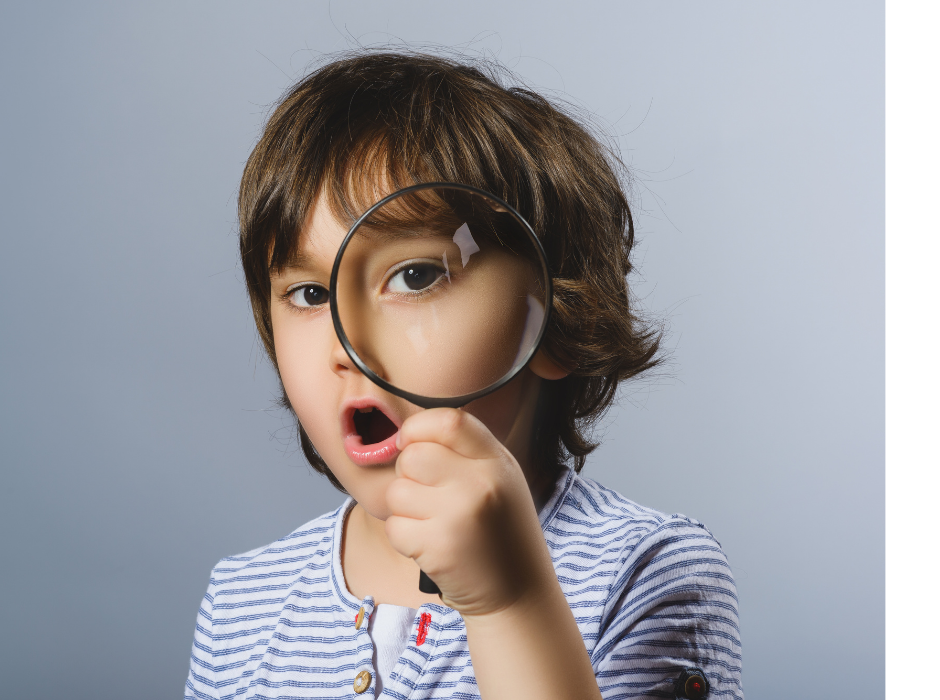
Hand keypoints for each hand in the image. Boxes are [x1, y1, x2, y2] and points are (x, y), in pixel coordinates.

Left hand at [384, 408, 553, 616]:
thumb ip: (463, 453)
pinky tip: (431, 546)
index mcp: (497, 461)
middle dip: (409, 476)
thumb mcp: (500, 480)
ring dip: (405, 510)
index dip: (418, 428)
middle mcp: (480, 483)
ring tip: (435, 525)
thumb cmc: (501, 532)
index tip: (411, 443)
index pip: (448, 420)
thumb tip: (410, 435)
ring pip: (396, 492)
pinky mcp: (438, 547)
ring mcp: (459, 515)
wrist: (519, 593)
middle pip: (412, 456)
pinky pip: (394, 527)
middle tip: (430, 499)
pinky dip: (404, 538)